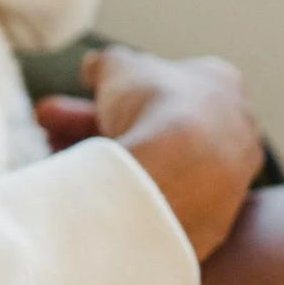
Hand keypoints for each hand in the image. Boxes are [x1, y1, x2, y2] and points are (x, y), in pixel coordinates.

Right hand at [34, 46, 263, 260]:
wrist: (177, 178)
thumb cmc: (156, 108)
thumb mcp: (118, 66)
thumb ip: (106, 63)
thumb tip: (94, 67)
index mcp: (222, 83)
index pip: (163, 81)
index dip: (115, 87)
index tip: (81, 91)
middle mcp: (234, 130)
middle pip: (151, 125)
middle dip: (94, 122)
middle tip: (50, 125)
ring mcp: (225, 180)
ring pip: (153, 163)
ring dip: (101, 155)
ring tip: (55, 156)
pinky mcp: (211, 221)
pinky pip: (159, 200)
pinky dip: (125, 191)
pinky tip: (89, 188)